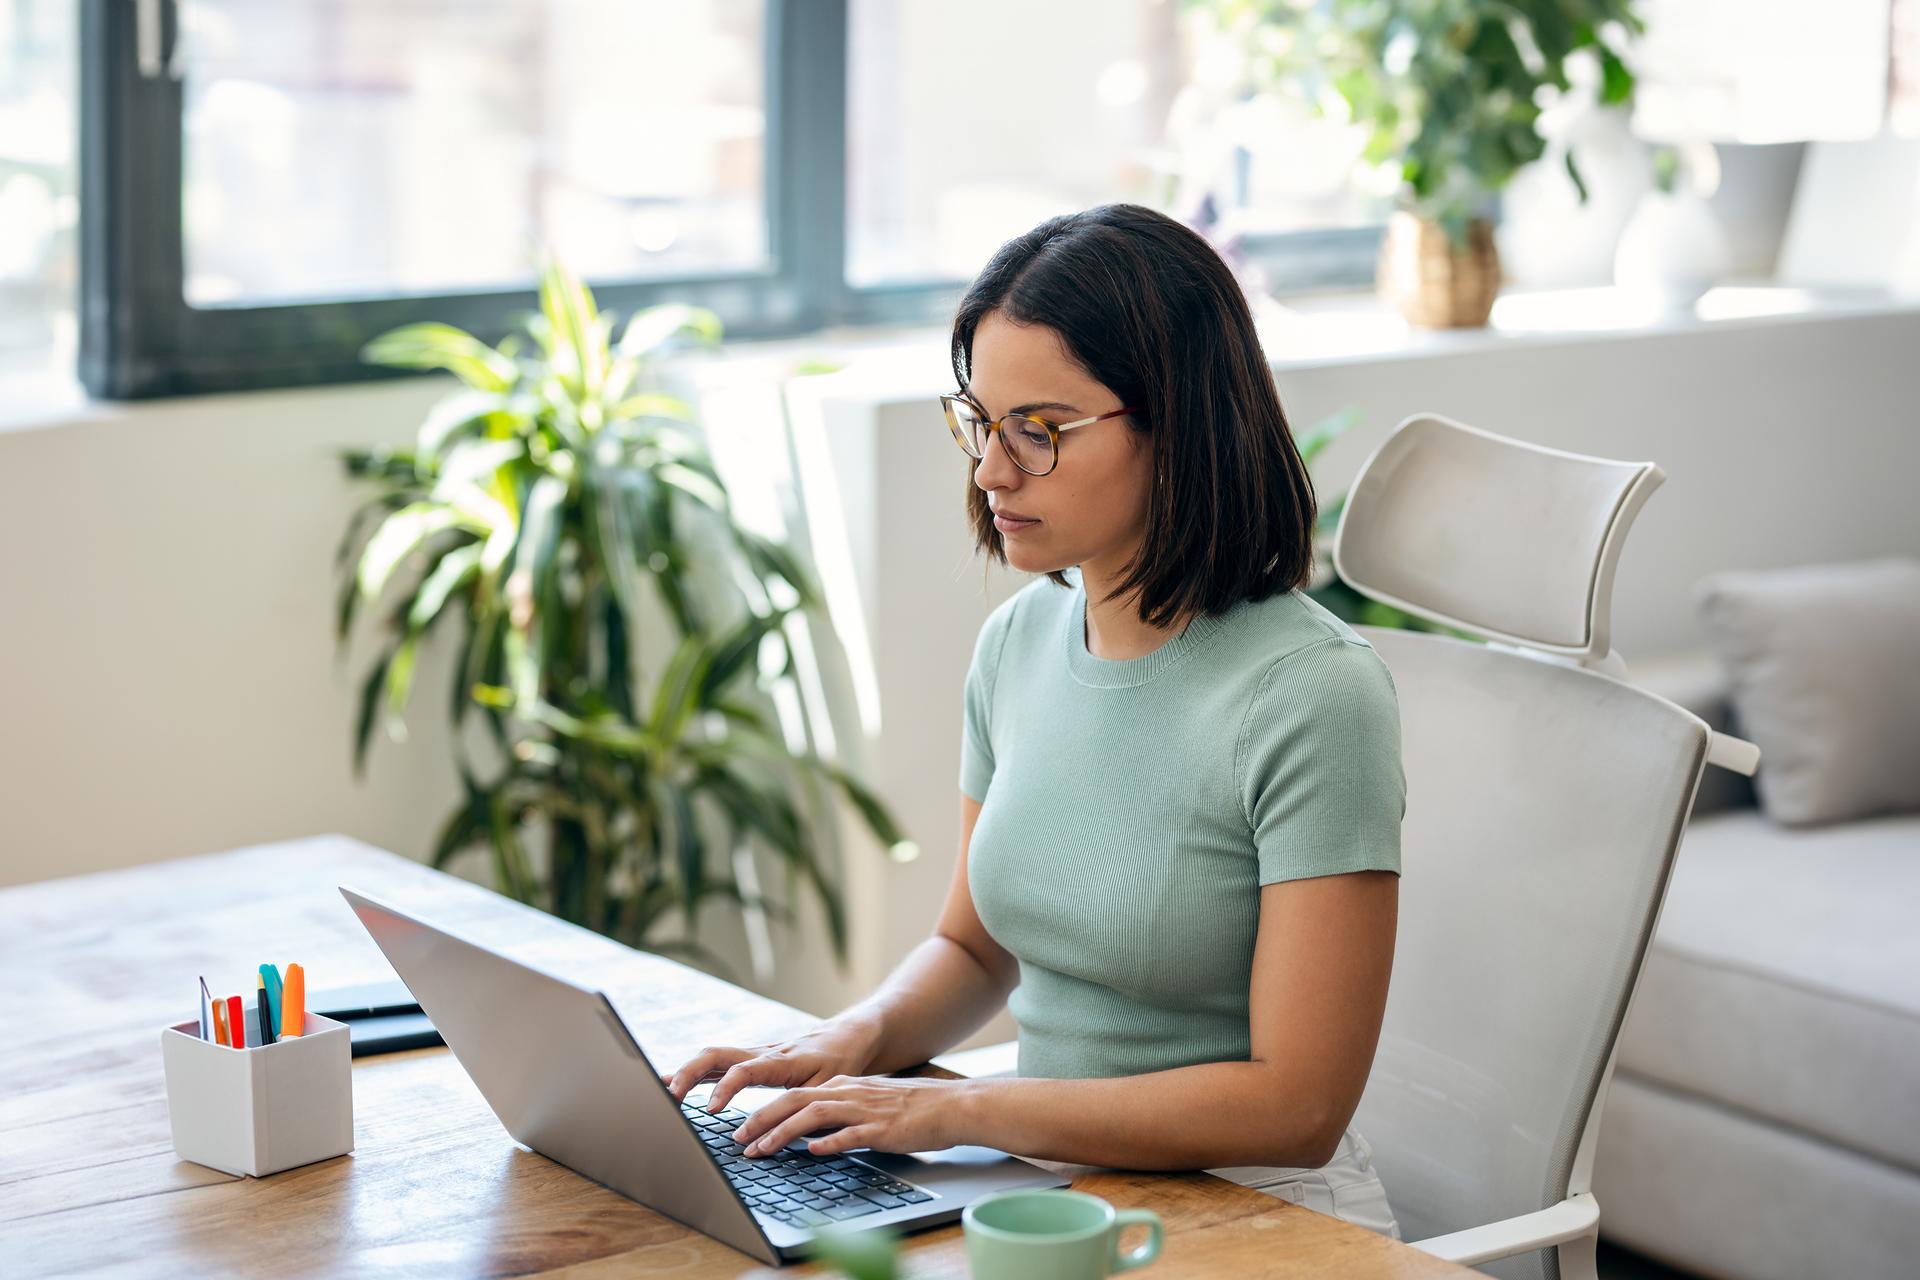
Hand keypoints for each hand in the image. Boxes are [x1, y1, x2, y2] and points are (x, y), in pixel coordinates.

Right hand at [662, 1017, 883, 1113]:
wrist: (847, 1036)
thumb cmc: (840, 1063)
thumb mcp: (831, 1086)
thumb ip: (808, 1107)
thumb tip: (787, 1137)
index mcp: (781, 1061)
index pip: (745, 1070)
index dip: (726, 1088)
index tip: (711, 1109)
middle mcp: (761, 1053)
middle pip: (717, 1055)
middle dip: (690, 1074)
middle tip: (669, 1097)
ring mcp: (753, 1054)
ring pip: (712, 1056)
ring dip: (686, 1071)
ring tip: (659, 1089)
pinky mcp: (749, 1060)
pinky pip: (717, 1063)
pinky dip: (693, 1072)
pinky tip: (672, 1084)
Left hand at [729, 1075, 965, 1158]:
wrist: (951, 1106)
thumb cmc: (911, 1110)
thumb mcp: (868, 1104)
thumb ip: (839, 1114)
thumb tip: (809, 1132)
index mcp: (844, 1087)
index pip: (795, 1095)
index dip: (765, 1113)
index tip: (743, 1131)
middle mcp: (849, 1093)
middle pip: (795, 1100)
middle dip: (761, 1119)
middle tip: (737, 1139)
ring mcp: (865, 1109)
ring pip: (815, 1114)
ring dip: (784, 1132)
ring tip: (762, 1149)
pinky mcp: (882, 1128)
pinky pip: (851, 1134)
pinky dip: (829, 1141)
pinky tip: (813, 1151)